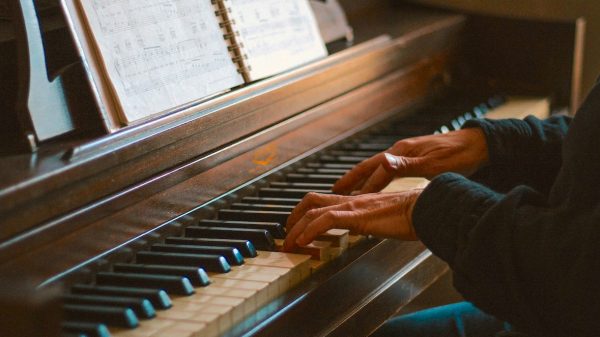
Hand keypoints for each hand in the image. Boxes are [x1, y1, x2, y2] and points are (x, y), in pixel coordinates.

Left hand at [283, 190, 421, 251]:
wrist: (427, 208)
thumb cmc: (414, 214)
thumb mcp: (386, 219)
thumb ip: (372, 222)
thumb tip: (366, 230)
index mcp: (358, 200)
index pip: (324, 200)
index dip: (306, 211)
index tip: (298, 225)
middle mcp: (351, 200)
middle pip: (311, 200)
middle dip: (293, 216)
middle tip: (286, 233)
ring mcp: (353, 206)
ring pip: (312, 210)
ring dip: (296, 227)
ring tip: (289, 243)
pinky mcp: (357, 215)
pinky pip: (325, 220)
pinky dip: (310, 231)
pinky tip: (304, 241)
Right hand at [332, 128, 488, 194]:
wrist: (479, 145)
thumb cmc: (460, 155)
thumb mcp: (434, 163)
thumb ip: (407, 165)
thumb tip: (383, 163)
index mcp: (403, 152)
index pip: (375, 171)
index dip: (360, 186)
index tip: (344, 198)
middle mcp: (401, 151)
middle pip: (370, 166)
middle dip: (351, 179)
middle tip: (334, 191)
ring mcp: (407, 154)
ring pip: (377, 168)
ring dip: (362, 179)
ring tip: (349, 191)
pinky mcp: (414, 158)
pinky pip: (387, 170)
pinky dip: (376, 179)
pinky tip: (375, 186)